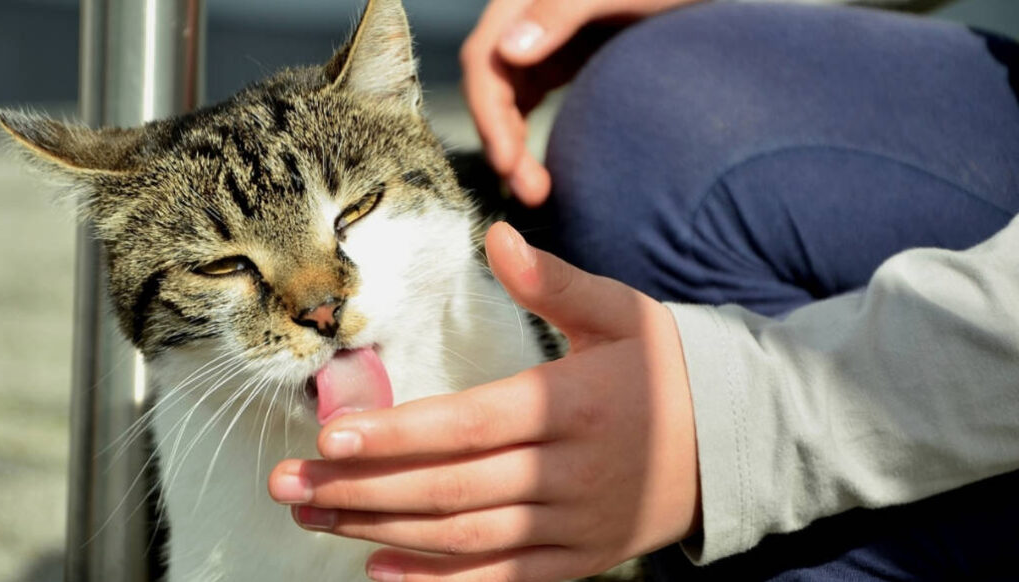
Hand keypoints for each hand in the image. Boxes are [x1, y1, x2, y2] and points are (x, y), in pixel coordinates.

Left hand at [270, 222, 700, 581]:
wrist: (730, 442)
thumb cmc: (663, 367)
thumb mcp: (621, 313)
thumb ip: (554, 281)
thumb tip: (497, 233)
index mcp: (577, 406)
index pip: (472, 425)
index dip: (399, 434)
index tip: (331, 433)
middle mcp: (572, 474)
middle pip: (452, 488)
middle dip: (362, 486)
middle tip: (289, 480)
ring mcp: (575, 526)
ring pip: (464, 537)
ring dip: (381, 527)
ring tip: (314, 513)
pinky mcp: (578, 560)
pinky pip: (501, 578)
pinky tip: (377, 569)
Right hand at [461, 0, 699, 205]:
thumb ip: (561, 10)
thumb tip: (509, 52)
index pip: (485, 59)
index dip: (489, 113)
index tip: (506, 162)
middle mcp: (523, 19)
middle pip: (493, 86)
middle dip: (501, 141)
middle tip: (529, 192)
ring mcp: (540, 40)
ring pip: (507, 99)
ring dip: (512, 145)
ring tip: (535, 191)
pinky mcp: (558, 59)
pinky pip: (527, 101)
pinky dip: (525, 134)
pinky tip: (539, 166)